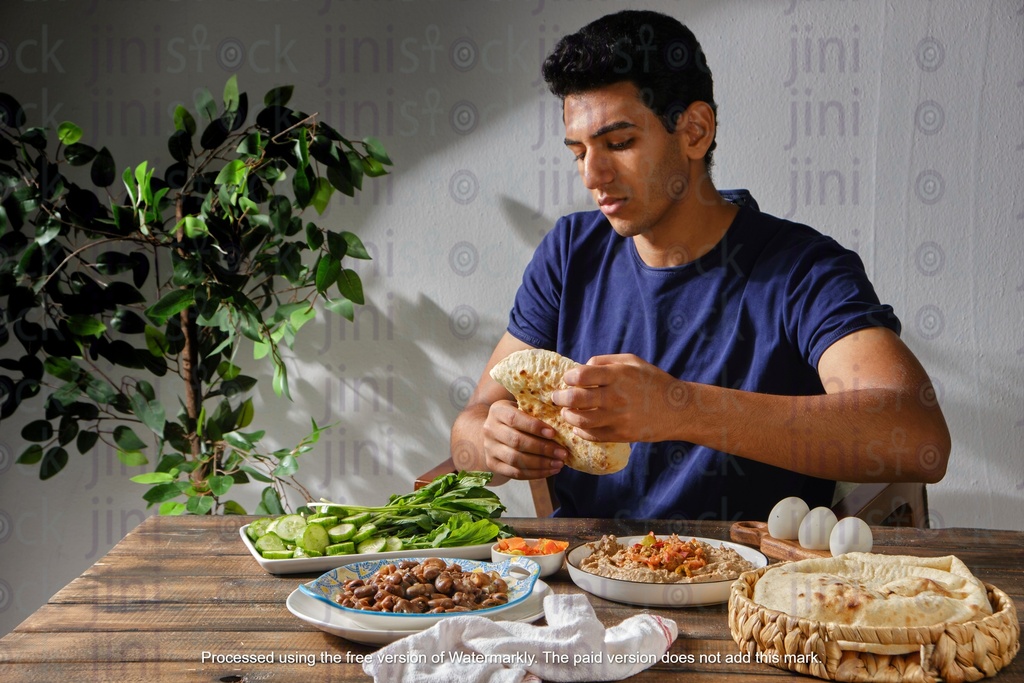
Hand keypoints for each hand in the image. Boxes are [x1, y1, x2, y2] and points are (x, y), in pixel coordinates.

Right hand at [481, 399, 567, 479]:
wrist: (494, 431)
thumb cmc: (517, 417)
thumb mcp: (522, 407)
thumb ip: (536, 410)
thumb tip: (563, 418)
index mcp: (497, 411)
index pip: (514, 419)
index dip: (534, 427)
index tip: (553, 433)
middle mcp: (490, 429)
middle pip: (516, 441)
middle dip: (542, 449)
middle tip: (562, 453)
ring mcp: (489, 449)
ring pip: (516, 460)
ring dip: (540, 464)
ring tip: (559, 464)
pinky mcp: (492, 464)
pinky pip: (515, 473)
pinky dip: (535, 474)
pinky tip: (550, 471)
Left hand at [552, 354, 684, 442]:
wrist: (678, 410)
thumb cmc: (653, 381)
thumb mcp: (633, 361)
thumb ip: (605, 361)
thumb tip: (581, 367)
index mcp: (619, 375)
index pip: (582, 375)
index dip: (569, 377)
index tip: (568, 379)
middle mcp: (617, 396)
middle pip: (577, 399)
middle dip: (561, 397)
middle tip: (557, 397)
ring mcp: (619, 418)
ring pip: (581, 420)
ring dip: (568, 416)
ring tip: (565, 412)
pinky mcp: (621, 434)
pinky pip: (593, 435)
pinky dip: (580, 431)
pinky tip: (578, 425)